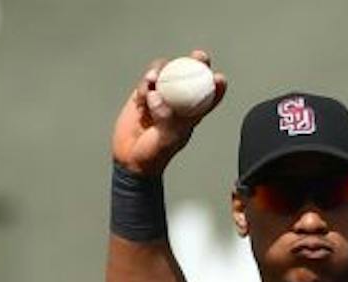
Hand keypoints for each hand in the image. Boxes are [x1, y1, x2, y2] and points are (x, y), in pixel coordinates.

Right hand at [110, 51, 226, 176]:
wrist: (129, 158)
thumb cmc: (154, 155)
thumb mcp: (166, 140)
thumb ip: (165, 118)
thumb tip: (156, 95)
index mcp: (192, 114)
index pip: (209, 96)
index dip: (217, 84)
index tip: (218, 78)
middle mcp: (179, 101)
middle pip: (192, 75)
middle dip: (197, 61)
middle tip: (198, 56)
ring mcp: (161, 95)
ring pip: (168, 72)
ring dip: (162, 70)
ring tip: (152, 79)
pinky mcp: (144, 94)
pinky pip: (148, 80)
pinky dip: (145, 82)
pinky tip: (142, 95)